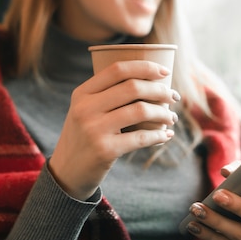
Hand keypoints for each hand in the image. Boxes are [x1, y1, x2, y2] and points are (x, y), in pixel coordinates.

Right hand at [50, 60, 179, 199]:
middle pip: (133, 88)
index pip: (117, 70)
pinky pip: (141, 137)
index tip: (165, 72)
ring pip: (140, 111)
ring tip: (171, 117)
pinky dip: (159, 135)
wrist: (67, 172)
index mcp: (82, 93)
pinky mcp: (105, 150)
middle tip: (173, 97)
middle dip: (160, 90)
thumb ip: (105, 95)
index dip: (145, 67)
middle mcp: (85, 108)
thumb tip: (149, 81)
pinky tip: (167, 135)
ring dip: (163, 113)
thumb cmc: (84, 136)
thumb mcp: (84, 110)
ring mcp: (94, 129)